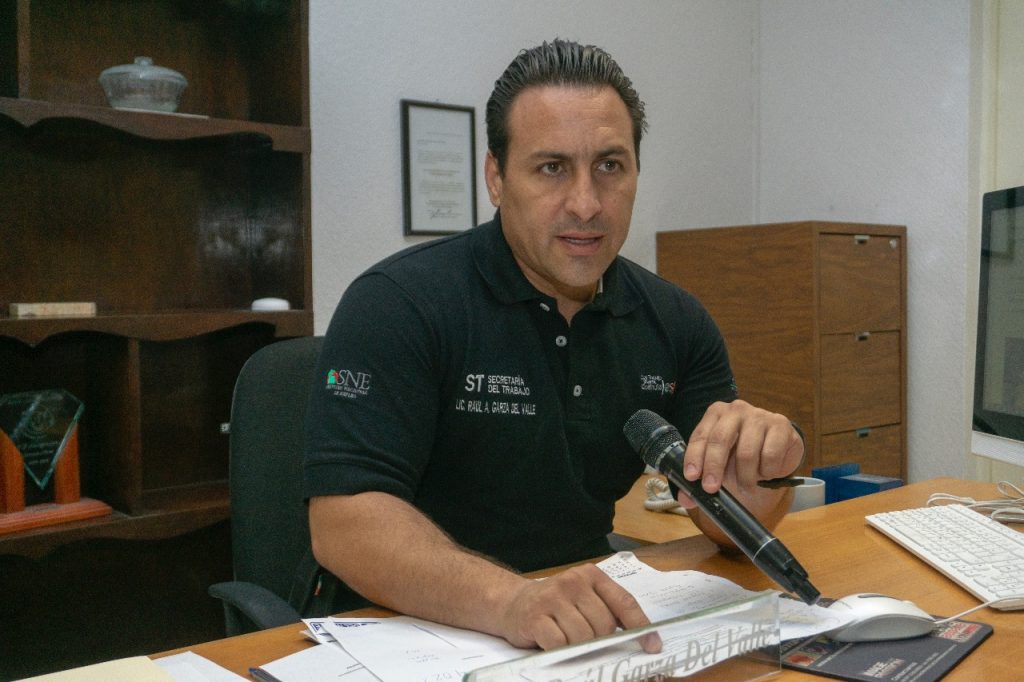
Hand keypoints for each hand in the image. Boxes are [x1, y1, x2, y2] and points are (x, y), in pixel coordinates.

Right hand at [498, 563, 659, 651]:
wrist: (513, 603)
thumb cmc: (556, 605)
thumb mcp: (583, 598)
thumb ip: (607, 610)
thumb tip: (638, 637)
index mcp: (591, 575)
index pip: (624, 602)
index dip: (641, 626)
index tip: (652, 646)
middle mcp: (573, 582)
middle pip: (604, 624)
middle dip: (600, 640)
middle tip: (587, 641)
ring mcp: (553, 598)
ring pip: (583, 637)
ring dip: (579, 647)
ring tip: (567, 640)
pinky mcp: (535, 617)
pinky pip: (560, 644)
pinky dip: (561, 652)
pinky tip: (554, 644)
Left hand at [680, 399, 802, 498]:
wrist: (777, 451)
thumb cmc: (741, 454)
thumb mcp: (720, 464)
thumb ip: (701, 478)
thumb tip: (686, 500)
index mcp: (716, 413)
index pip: (701, 435)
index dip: (694, 456)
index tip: (691, 476)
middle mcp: (736, 409)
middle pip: (720, 439)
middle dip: (713, 466)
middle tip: (711, 488)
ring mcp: (760, 415)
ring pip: (746, 452)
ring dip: (744, 476)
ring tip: (745, 486)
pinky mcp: (781, 425)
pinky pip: (770, 455)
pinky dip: (766, 471)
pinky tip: (766, 473)